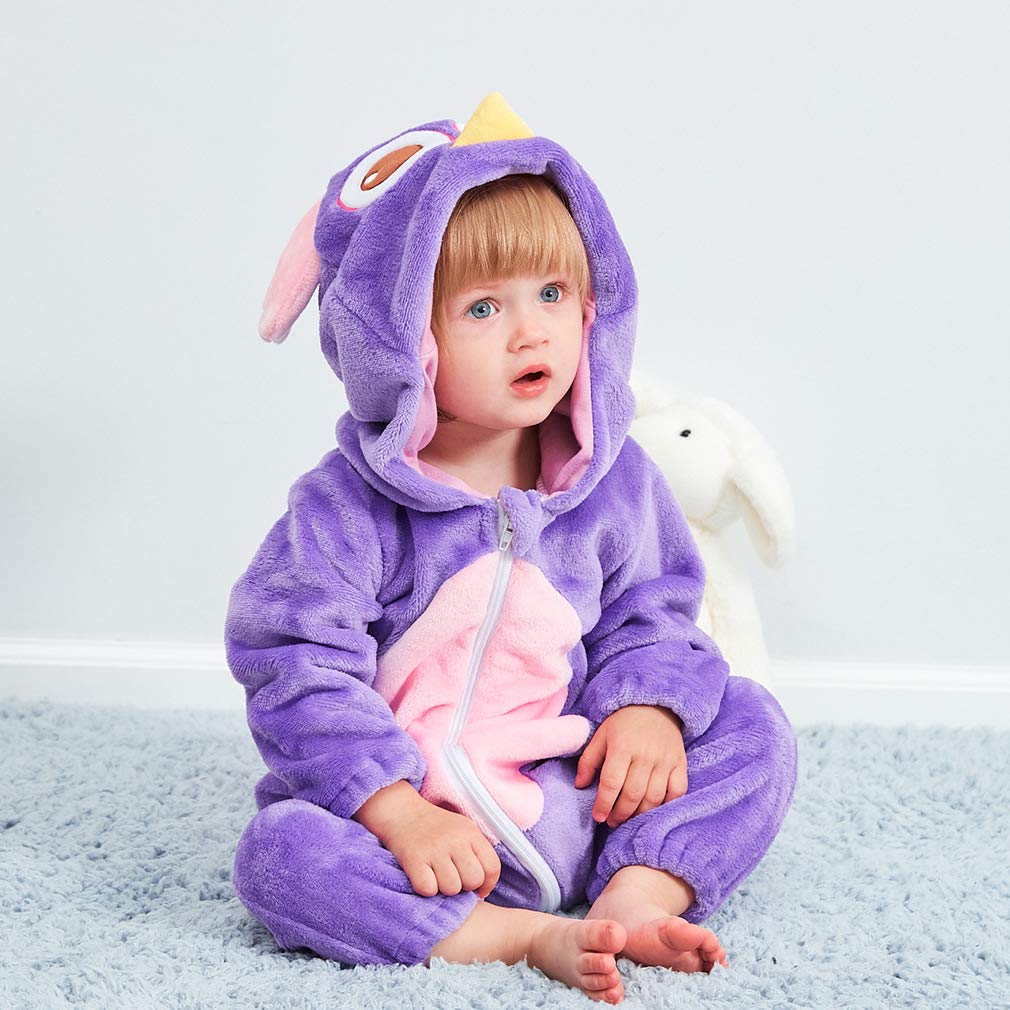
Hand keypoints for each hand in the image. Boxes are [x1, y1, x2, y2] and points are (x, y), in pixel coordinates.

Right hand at [379, 801, 501, 899]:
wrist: (403, 812)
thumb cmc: (436, 827)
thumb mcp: (463, 830)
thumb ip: (477, 853)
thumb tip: (485, 888)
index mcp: (470, 833)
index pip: (492, 867)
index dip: (488, 883)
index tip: (478, 888)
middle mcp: (455, 840)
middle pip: (473, 880)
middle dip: (465, 886)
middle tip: (453, 876)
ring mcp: (434, 849)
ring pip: (451, 888)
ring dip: (443, 888)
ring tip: (436, 874)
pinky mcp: (413, 859)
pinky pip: (428, 889)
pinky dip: (426, 888)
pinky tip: (423, 875)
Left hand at [574, 705, 687, 827]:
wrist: (655, 704)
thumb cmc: (623, 722)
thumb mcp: (601, 735)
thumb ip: (588, 761)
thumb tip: (580, 785)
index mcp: (622, 747)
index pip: (611, 783)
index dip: (603, 804)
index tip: (598, 816)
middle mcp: (645, 755)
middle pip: (632, 794)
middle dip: (620, 814)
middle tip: (612, 822)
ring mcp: (665, 761)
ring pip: (654, 798)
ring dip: (640, 814)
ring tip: (629, 819)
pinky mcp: (680, 764)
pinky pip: (677, 792)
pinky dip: (666, 805)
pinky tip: (654, 811)